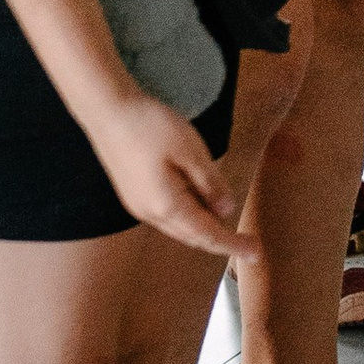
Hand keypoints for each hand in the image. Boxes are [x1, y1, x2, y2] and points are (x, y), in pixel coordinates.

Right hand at [92, 94, 246, 258]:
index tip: (256, 253)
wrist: (106, 111)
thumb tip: (226, 211)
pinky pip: (167, 215)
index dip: (233, 244)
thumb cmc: (150, 126)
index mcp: (166, 205)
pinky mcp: (133, 194)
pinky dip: (189, 217)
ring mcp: (138, 206)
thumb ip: (210, 183)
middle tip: (248, 244)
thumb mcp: (191, 150)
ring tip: (229, 227)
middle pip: (192, 236)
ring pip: (179, 227)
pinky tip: (201, 205)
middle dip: (221, 241)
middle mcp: (150, 214)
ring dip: (204, 230)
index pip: (207, 234)